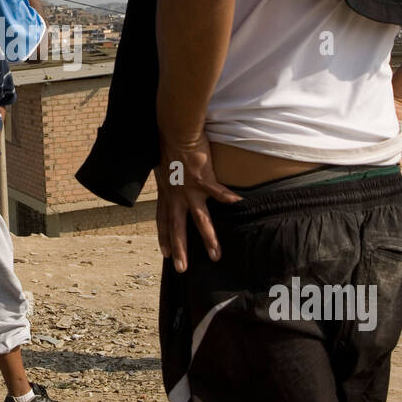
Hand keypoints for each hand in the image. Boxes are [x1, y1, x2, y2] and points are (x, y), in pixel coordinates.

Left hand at [156, 133, 241, 272]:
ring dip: (208, 238)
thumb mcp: (162, 167)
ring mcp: (189, 190)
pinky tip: (239, 203)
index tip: (165, 254)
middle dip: (180, 250)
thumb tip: (170, 179)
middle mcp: (176, 196)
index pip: (162, 220)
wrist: (173, 132)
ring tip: (216, 254)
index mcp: (166, 193)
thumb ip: (169, 179)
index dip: (164, 237)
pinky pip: (218, 192)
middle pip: (177, 228)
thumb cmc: (167, 145)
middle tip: (182, 269)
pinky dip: (228, 197)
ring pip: (199, 220)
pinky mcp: (203, 180)